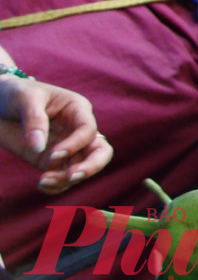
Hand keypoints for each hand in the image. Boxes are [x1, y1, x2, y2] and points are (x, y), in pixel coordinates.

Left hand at [0, 76, 113, 192]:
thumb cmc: (15, 93)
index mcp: (77, 109)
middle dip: (91, 166)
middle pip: (100, 151)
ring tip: (43, 182)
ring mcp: (65, 147)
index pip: (88, 130)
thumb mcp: (24, 99)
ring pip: (81, 168)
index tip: (54, 154)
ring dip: (66, 180)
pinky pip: (61, 178)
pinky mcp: (50, 160)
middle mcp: (76, 130)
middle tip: (72, 176)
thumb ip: (34, 120)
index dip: (75, 144)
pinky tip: (41, 185)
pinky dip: (56, 186)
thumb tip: (40, 148)